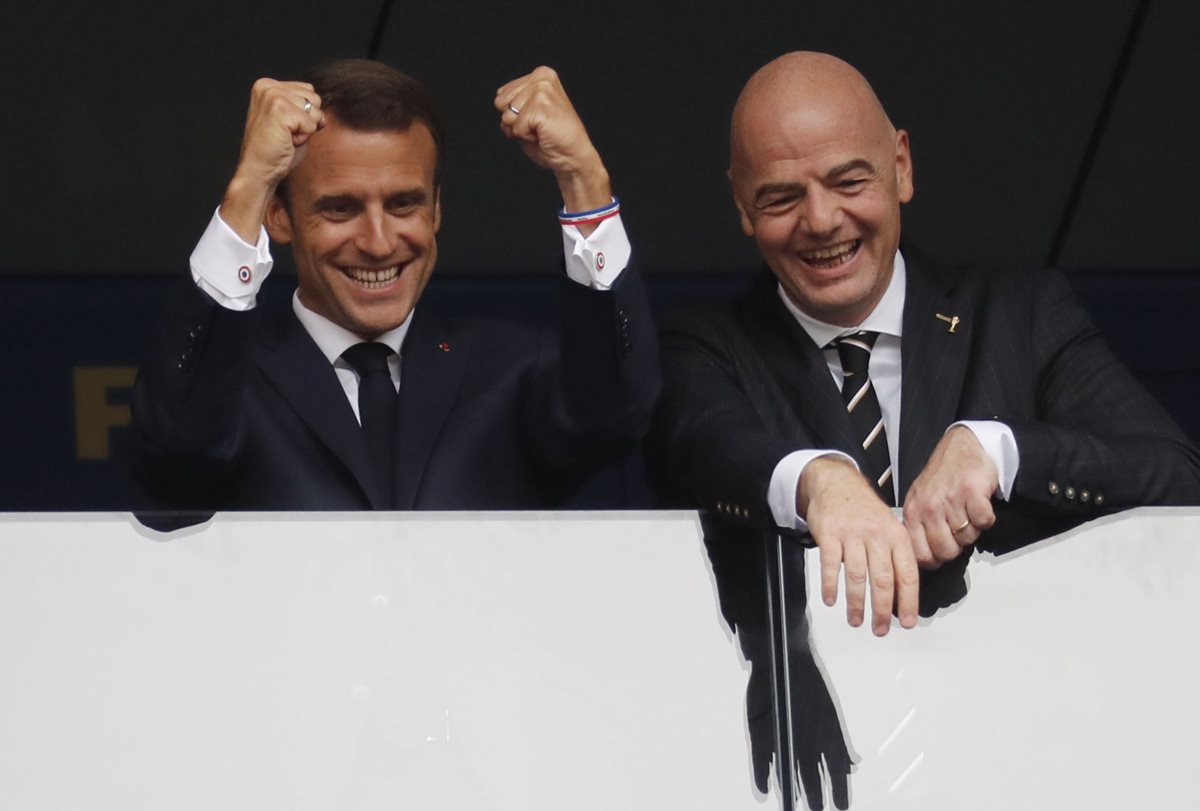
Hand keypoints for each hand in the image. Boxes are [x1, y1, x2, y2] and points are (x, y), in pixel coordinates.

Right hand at [220, 79, 324, 242]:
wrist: (259, 171)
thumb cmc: (276, 150)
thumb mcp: (292, 121)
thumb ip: (304, 107)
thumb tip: (323, 106)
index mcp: (268, 85)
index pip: (309, 91)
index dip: (305, 115)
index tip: (285, 127)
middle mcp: (268, 86)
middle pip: (314, 98)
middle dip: (307, 121)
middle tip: (286, 134)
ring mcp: (272, 96)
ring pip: (315, 110)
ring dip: (305, 129)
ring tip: (285, 137)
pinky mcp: (279, 109)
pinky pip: (311, 123)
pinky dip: (304, 137)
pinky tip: (286, 142)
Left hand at [494, 67, 611, 220]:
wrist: (573, 156)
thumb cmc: (552, 138)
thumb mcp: (528, 113)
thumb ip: (513, 102)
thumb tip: (498, 100)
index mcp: (540, 75)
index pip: (501, 95)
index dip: (513, 115)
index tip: (535, 119)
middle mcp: (542, 78)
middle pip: (500, 103)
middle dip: (515, 120)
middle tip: (538, 126)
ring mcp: (542, 90)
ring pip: (507, 115)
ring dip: (521, 129)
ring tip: (541, 129)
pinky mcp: (541, 106)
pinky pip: (516, 127)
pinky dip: (526, 137)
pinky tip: (543, 134)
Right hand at [799, 456, 918, 634]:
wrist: (836, 482)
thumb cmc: (864, 510)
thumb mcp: (889, 526)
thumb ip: (896, 556)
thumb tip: (900, 596)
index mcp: (896, 536)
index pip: (907, 574)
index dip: (908, 601)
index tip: (906, 621)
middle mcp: (876, 536)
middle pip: (882, 580)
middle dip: (882, 610)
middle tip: (880, 629)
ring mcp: (852, 534)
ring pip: (857, 576)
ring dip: (856, 603)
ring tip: (856, 621)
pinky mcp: (829, 533)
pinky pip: (830, 564)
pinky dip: (830, 585)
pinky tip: (831, 600)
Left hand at [902, 425, 997, 567]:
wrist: (961, 446)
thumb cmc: (941, 477)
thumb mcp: (919, 501)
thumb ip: (918, 527)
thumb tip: (923, 559)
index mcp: (913, 512)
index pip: (920, 554)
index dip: (934, 561)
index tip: (941, 556)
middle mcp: (929, 507)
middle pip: (946, 551)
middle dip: (956, 547)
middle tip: (957, 531)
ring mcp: (950, 499)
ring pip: (967, 538)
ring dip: (972, 530)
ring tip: (967, 512)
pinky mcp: (972, 491)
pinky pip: (984, 522)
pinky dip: (986, 518)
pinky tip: (979, 506)